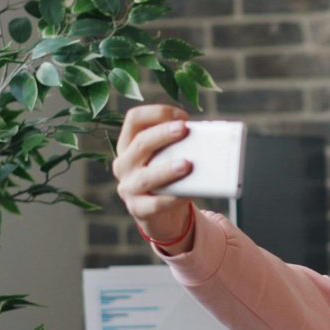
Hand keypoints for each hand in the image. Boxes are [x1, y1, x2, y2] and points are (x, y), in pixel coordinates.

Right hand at [114, 104, 195, 251]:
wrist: (163, 216)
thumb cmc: (168, 178)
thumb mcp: (168, 158)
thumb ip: (179, 146)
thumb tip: (206, 139)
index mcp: (129, 144)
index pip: (134, 119)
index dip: (156, 113)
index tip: (183, 116)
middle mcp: (124, 163)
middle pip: (140, 143)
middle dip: (163, 134)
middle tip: (184, 129)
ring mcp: (128, 187)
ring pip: (146, 177)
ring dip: (167, 169)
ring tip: (187, 164)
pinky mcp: (137, 209)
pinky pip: (155, 204)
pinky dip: (173, 199)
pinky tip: (189, 194)